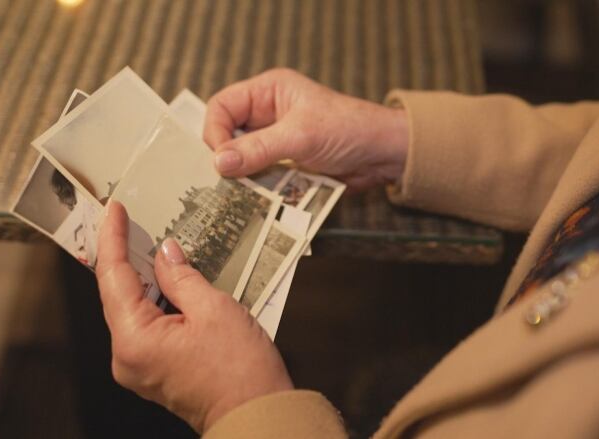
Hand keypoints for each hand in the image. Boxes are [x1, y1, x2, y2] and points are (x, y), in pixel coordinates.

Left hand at [95, 202, 293, 432]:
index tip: (114, 211)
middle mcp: (126, 356)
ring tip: (149, 243)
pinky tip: (166, 279)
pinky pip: (145, 325)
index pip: (113, 277)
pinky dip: (153, 300)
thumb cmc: (241, 370)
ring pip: (131, 309)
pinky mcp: (153, 370)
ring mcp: (137, 367)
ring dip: (142, 278)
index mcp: (135, 340)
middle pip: (117, 294)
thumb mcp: (214, 308)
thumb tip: (166, 252)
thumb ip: (182, 276)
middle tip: (128, 221)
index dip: (113, 239)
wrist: (257, 414)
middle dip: (125, 256)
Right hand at [204, 68, 408, 190]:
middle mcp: (266, 112)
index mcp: (267, 91)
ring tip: (235, 193)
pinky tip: (252, 199)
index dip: (214, 131)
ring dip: (239, 175)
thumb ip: (258, 149)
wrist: (384, 154)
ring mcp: (274, 139)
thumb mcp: (300, 137)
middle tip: (222, 180)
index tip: (218, 159)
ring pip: (240, 157)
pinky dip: (254, 186)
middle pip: (227, 133)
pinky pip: (257, 173)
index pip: (222, 106)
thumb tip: (218, 163)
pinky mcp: (283, 162)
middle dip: (225, 156)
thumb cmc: (348, 130)